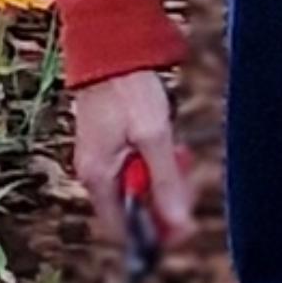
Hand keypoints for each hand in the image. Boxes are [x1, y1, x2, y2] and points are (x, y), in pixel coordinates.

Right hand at [72, 70, 194, 243]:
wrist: (108, 47)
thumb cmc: (127, 89)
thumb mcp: (154, 136)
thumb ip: (166, 181)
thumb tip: (178, 225)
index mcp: (99, 177)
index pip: (123, 230)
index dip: (155, 234)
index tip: (184, 225)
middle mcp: (95, 174)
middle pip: (133, 210)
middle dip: (164, 201)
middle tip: (187, 179)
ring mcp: (101, 159)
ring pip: (137, 188)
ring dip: (163, 179)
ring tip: (178, 152)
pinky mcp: (109, 145)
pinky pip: (135, 168)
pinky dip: (155, 162)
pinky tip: (167, 143)